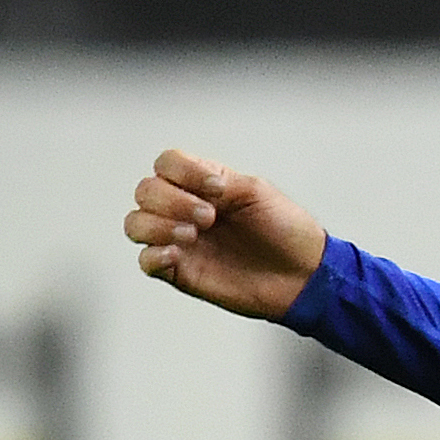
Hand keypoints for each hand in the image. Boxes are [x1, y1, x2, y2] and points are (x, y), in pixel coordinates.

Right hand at [124, 149, 325, 319]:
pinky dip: (154, 254)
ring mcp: (181, 240)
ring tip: (193, 235)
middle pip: (145, 190)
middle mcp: (185, 208)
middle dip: (172, 200)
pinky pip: (145, 260)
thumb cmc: (286, 230)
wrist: (304, 275)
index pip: (166, 163)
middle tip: (210, 217)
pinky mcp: (181, 271)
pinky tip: (178, 254)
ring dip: (158, 224)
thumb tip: (186, 186)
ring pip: (136, 223)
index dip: (182, 171)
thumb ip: (219, 181)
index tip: (218, 189)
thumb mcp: (256, 193)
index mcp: (203, 184)